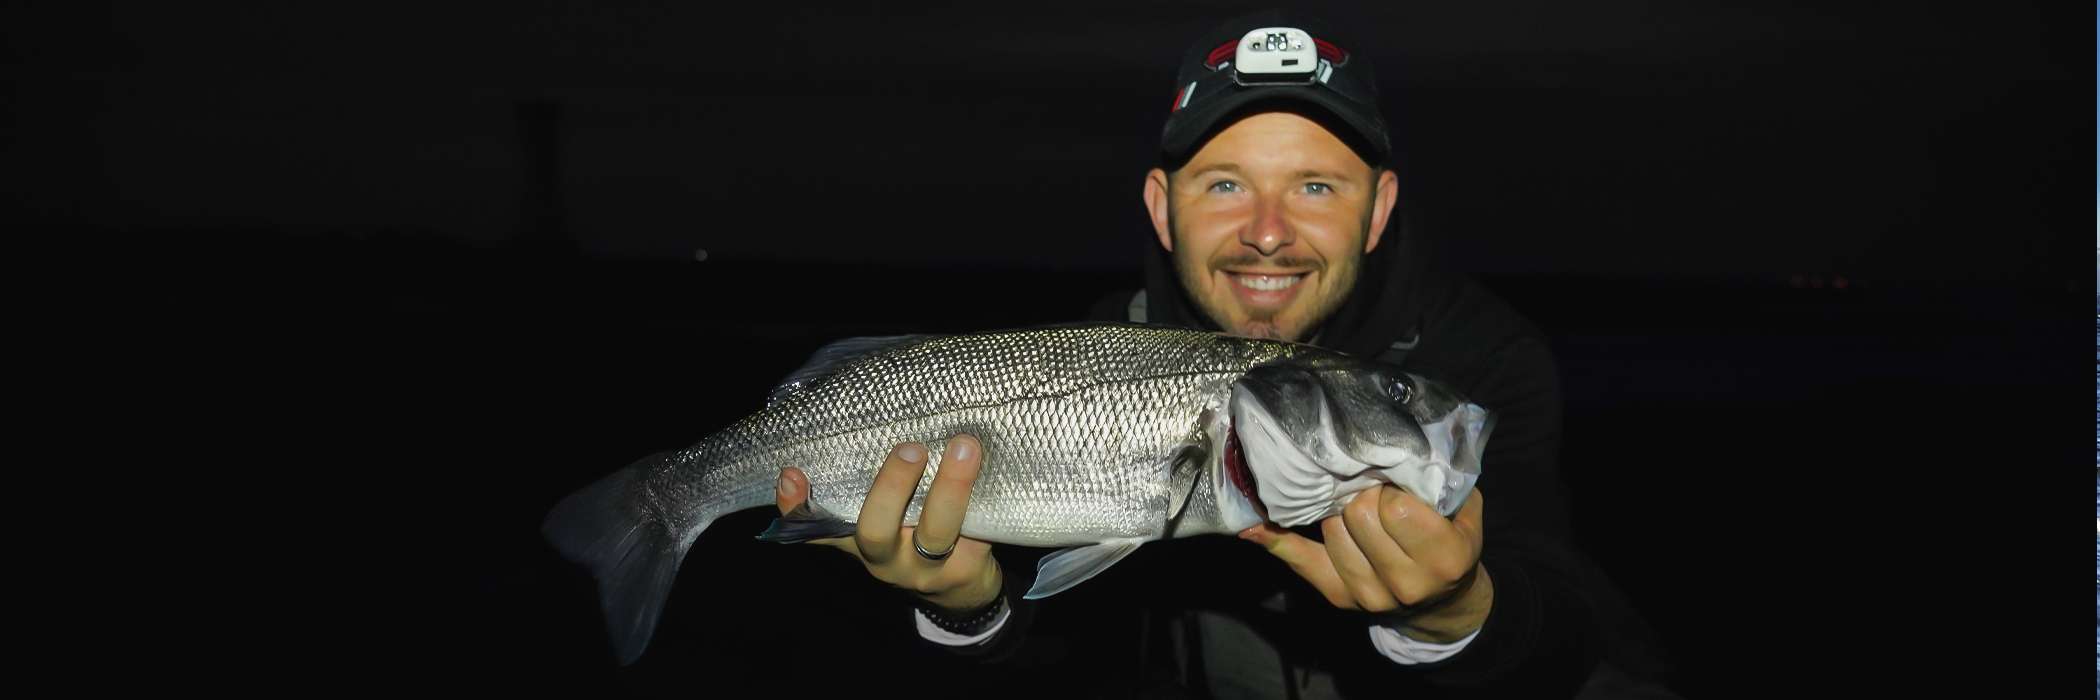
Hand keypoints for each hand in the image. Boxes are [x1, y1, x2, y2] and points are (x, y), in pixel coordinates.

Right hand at [775, 436, 1002, 614]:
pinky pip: (975, 533)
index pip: (814, 526)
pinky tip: (992, 469)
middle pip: (875, 531)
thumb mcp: (881, 520)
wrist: (960, 590)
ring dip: (952, 487)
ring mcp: (926, 567)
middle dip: (891, 488)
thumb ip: (862, 485)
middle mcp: (883, 558)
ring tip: (965, 445)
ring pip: (936, 531)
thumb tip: (849, 422)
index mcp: (855, 541)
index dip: (797, 505)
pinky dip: (982, 500)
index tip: (790, 473)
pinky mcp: (966, 567)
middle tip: (910, 448)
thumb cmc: (911, 537)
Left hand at [1240, 485, 1491, 642]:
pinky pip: (1299, 560)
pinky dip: (1275, 539)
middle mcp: (1404, 582)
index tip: (1392, 480)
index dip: (1389, 486)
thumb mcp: (1463, 509)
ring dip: (1337, 507)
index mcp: (1443, 558)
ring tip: (1350, 500)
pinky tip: (1253, 523)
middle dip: (1361, 492)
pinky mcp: (1339, 596)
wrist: (1442, 600)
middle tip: (1369, 485)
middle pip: (1357, 515)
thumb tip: (1399, 443)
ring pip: (1329, 527)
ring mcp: (1368, 594)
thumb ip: (1440, 480)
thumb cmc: (1452, 540)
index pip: (1394, 507)